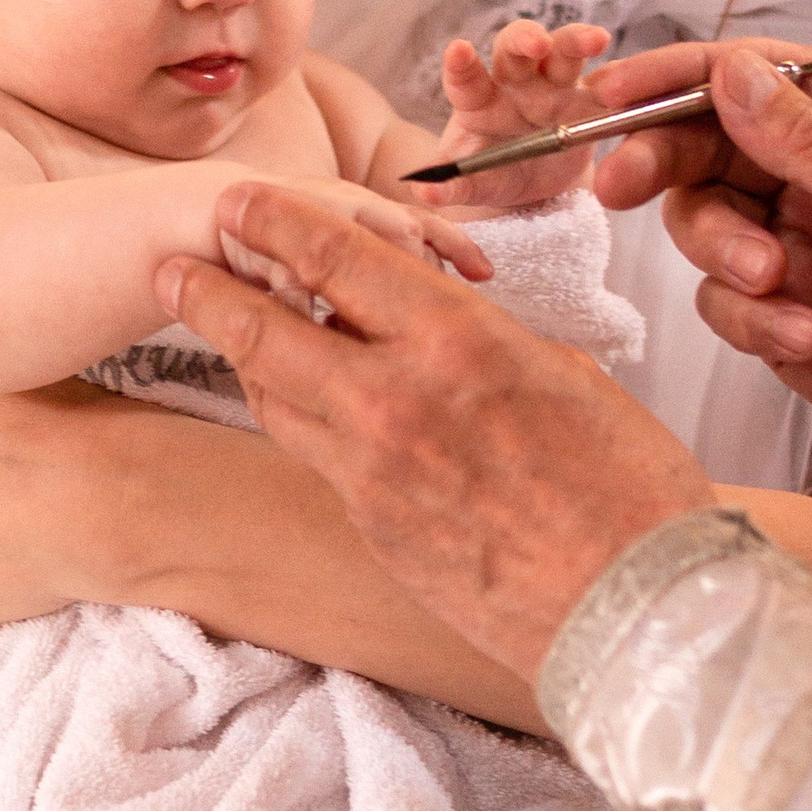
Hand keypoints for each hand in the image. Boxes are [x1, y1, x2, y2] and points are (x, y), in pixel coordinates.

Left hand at [156, 184, 711, 684]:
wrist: (639, 609)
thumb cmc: (629, 485)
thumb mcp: (563, 374)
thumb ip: (481, 342)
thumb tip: (441, 330)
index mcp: (455, 341)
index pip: (337, 258)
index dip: (275, 222)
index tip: (238, 201)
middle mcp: (395, 402)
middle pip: (266, 333)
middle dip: (208, 294)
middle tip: (172, 268)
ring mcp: (374, 476)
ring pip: (277, 402)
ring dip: (247, 360)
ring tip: (229, 333)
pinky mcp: (374, 533)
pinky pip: (317, 461)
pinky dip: (302, 423)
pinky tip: (307, 409)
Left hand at [432, 21, 612, 203]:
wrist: (532, 186)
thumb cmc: (493, 174)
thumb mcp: (474, 185)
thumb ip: (453, 185)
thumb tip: (425, 190)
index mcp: (480, 100)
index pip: (466, 77)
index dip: (462, 63)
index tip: (458, 50)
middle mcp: (516, 83)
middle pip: (517, 48)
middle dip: (526, 40)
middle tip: (537, 45)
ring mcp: (556, 87)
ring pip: (564, 51)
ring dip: (576, 41)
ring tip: (595, 40)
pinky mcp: (590, 101)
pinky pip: (607, 83)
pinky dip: (620, 78)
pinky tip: (634, 79)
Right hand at [591, 41, 811, 520]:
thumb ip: (810, 142)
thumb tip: (731, 72)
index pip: (761, 77)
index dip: (681, 78)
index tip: (613, 94)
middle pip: (713, 146)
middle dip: (666, 165)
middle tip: (620, 185)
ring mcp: (805, 247)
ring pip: (707, 225)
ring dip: (725, 256)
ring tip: (776, 288)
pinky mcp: (785, 316)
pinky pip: (725, 302)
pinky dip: (753, 320)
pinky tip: (807, 338)